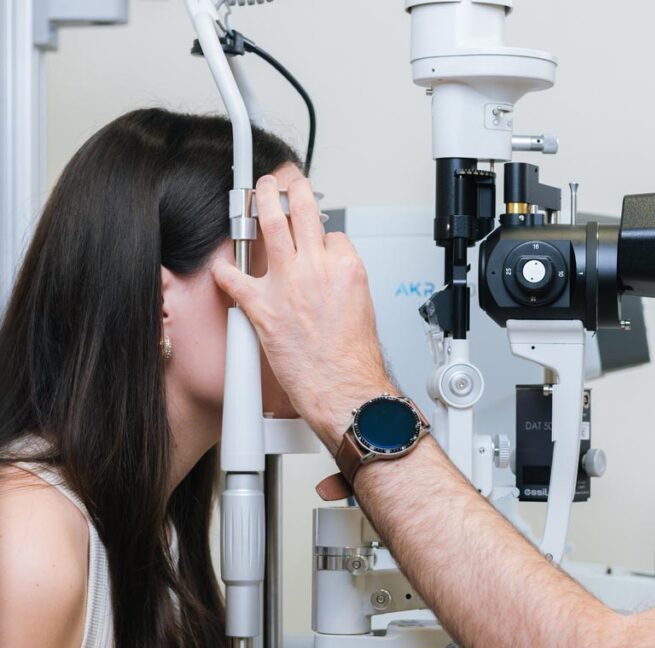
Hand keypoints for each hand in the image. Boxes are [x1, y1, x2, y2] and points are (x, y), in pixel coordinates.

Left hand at [211, 175, 393, 452]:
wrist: (343, 388)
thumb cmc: (354, 359)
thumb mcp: (362, 306)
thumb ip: (342, 282)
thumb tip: (329, 276)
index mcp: (347, 268)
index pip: (332, 234)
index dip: (321, 236)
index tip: (315, 237)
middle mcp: (317, 268)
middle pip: (302, 212)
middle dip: (290, 189)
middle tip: (282, 182)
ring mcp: (288, 284)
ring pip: (271, 226)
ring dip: (260, 202)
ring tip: (255, 193)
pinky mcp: (263, 306)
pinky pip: (234, 277)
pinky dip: (225, 271)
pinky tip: (223, 268)